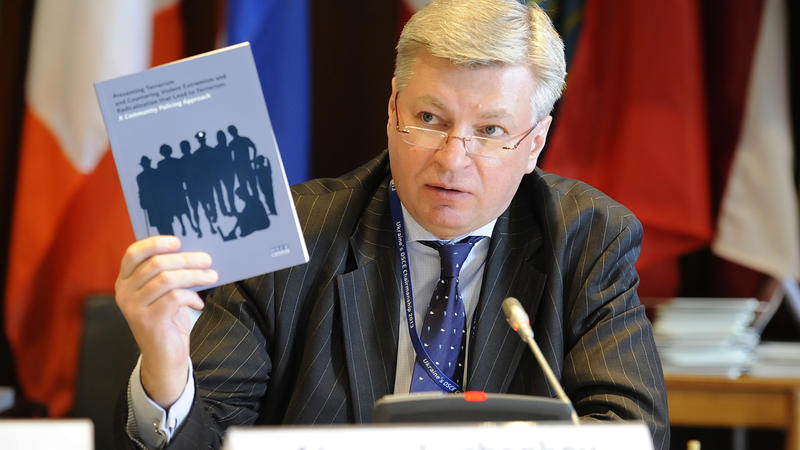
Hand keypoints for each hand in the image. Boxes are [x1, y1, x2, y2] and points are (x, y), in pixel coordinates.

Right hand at [115, 236, 217, 407]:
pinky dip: (191, 297)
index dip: (155, 243)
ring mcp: (133, 307)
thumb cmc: (168, 319)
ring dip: (194, 275)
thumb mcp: (165, 293)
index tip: (178, 241)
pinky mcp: (147, 321)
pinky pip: (174, 298)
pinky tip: (199, 303)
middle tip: (207, 259)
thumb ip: (168, 272)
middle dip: (186, 259)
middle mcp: (124, 292)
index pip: (133, 253)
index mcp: (125, 281)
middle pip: (156, 264)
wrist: (164, 356)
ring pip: (166, 279)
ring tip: (212, 276)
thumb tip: (193, 250)